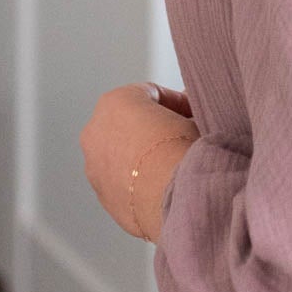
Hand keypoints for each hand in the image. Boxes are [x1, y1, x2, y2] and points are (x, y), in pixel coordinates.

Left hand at [79, 82, 199, 239]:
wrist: (172, 196)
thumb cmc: (181, 150)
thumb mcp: (195, 119)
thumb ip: (189, 112)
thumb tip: (191, 116)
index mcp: (114, 102)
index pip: (150, 94)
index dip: (178, 103)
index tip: (196, 115)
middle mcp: (95, 131)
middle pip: (131, 124)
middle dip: (156, 130)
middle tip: (185, 139)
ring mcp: (94, 167)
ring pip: (124, 155)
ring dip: (146, 157)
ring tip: (175, 166)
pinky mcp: (103, 197)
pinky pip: (124, 182)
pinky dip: (140, 182)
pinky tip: (164, 187)